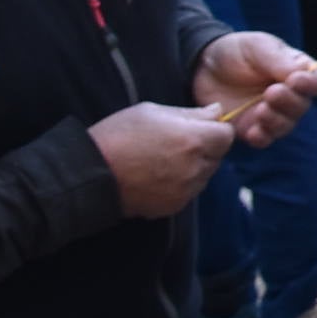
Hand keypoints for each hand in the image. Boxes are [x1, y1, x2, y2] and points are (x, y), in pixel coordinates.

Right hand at [88, 102, 238, 216]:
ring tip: (162, 159)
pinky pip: (189, 192)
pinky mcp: (174, 206)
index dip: (214, 129)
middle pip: (217, 156)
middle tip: (174, 143)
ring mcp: (185, 190)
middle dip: (204, 148)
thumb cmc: (118, 136)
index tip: (198, 127)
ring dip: (193, 166)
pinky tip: (156, 176)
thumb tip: (217, 111)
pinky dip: (180, 184)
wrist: (89, 174)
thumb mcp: (152, 112)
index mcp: (193, 140)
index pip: (226, 135)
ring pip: (204, 175)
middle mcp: (194, 167)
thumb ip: (191, 113)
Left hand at [193, 32, 316, 148]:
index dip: (310, 84)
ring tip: (261, 110)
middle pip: (302, 106)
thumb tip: (302, 73)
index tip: (296, 81)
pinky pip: (264, 139)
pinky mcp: (252, 128)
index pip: (315, 81)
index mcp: (296, 71)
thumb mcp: (256, 46)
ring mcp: (271, 113)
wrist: (203, 66)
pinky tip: (253, 132)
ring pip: (286, 125)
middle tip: (271, 93)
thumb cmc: (236, 51)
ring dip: (276, 120)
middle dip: (289, 102)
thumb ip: (278, 59)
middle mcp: (289, 95)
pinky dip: (262, 137)